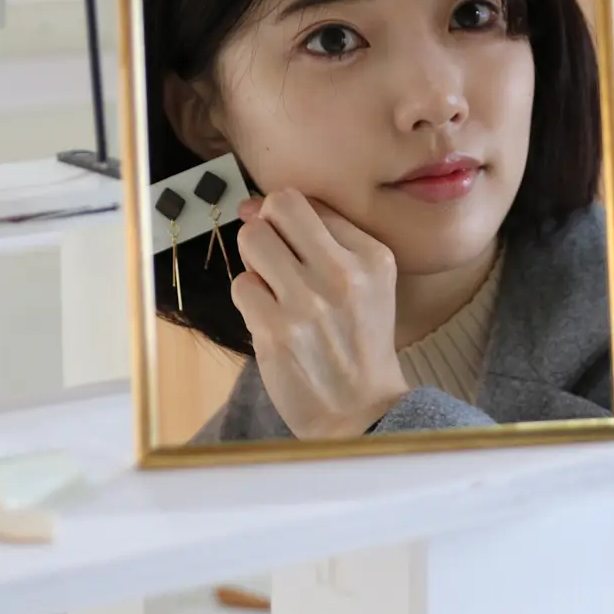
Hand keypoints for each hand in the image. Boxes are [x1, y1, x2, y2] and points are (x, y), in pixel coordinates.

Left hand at [229, 188, 408, 439]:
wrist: (360, 411)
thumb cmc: (358, 342)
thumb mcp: (367, 283)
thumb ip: (320, 238)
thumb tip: (252, 205)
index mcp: (372, 257)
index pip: (309, 203)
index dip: (285, 218)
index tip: (287, 242)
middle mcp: (343, 274)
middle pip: (277, 208)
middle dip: (265, 228)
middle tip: (276, 262)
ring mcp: (308, 303)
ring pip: (252, 240)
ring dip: (254, 263)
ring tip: (274, 290)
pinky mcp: (276, 332)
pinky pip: (241, 286)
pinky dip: (250, 300)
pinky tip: (271, 319)